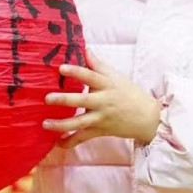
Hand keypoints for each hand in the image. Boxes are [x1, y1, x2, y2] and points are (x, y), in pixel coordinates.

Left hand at [43, 50, 161, 148]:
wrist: (147, 117)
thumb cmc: (129, 93)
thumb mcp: (115, 76)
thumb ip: (98, 64)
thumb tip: (84, 48)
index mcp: (106, 84)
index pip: (90, 76)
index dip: (76, 71)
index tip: (61, 68)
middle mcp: (103, 101)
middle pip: (82, 100)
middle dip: (64, 100)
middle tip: (47, 98)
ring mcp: (101, 118)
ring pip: (79, 123)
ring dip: (61, 125)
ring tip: (45, 123)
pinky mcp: (100, 131)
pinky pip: (83, 138)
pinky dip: (70, 142)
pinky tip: (58, 143)